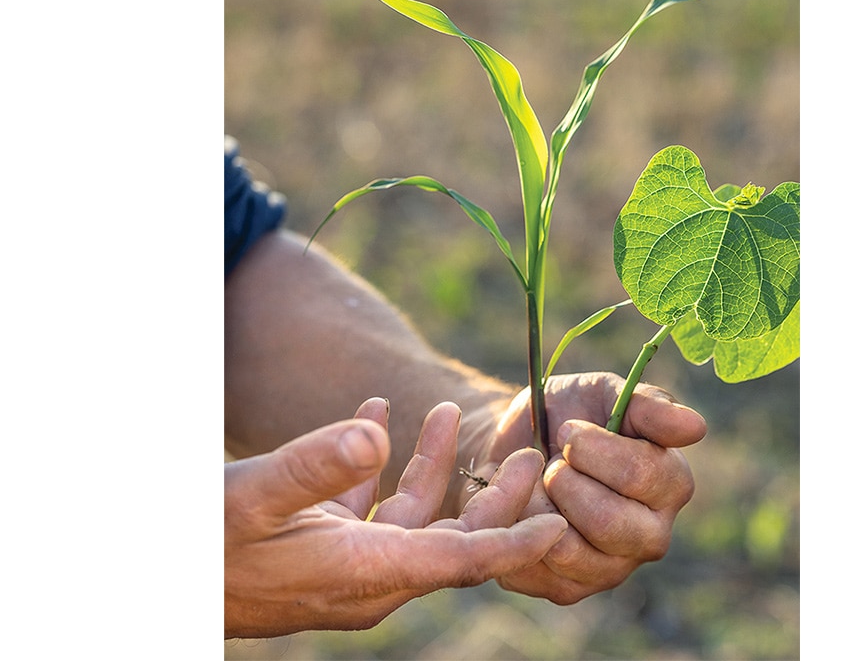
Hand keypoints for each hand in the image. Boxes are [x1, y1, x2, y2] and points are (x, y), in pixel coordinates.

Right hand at [225, 397, 567, 636]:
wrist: (155, 570)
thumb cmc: (198, 539)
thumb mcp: (251, 496)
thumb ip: (312, 466)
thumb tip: (376, 435)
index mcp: (360, 572)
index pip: (458, 561)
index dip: (512, 542)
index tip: (558, 523)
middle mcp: (363, 576)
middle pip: (450, 538)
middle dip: (492, 495)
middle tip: (531, 451)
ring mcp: (342, 564)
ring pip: (411, 518)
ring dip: (431, 466)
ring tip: (444, 411)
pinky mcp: (319, 547)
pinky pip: (367, 508)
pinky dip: (379, 466)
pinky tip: (375, 416)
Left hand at [465, 372, 706, 603]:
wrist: (509, 447)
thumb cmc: (564, 414)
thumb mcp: (602, 392)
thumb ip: (648, 405)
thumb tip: (696, 428)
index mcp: (671, 483)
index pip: (641, 474)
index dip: (592, 448)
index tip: (568, 429)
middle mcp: (653, 534)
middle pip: (608, 521)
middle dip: (565, 481)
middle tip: (552, 462)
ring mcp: (614, 567)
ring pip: (571, 550)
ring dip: (540, 507)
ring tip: (538, 485)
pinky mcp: (572, 589)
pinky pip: (539, 568)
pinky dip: (520, 532)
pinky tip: (523, 510)